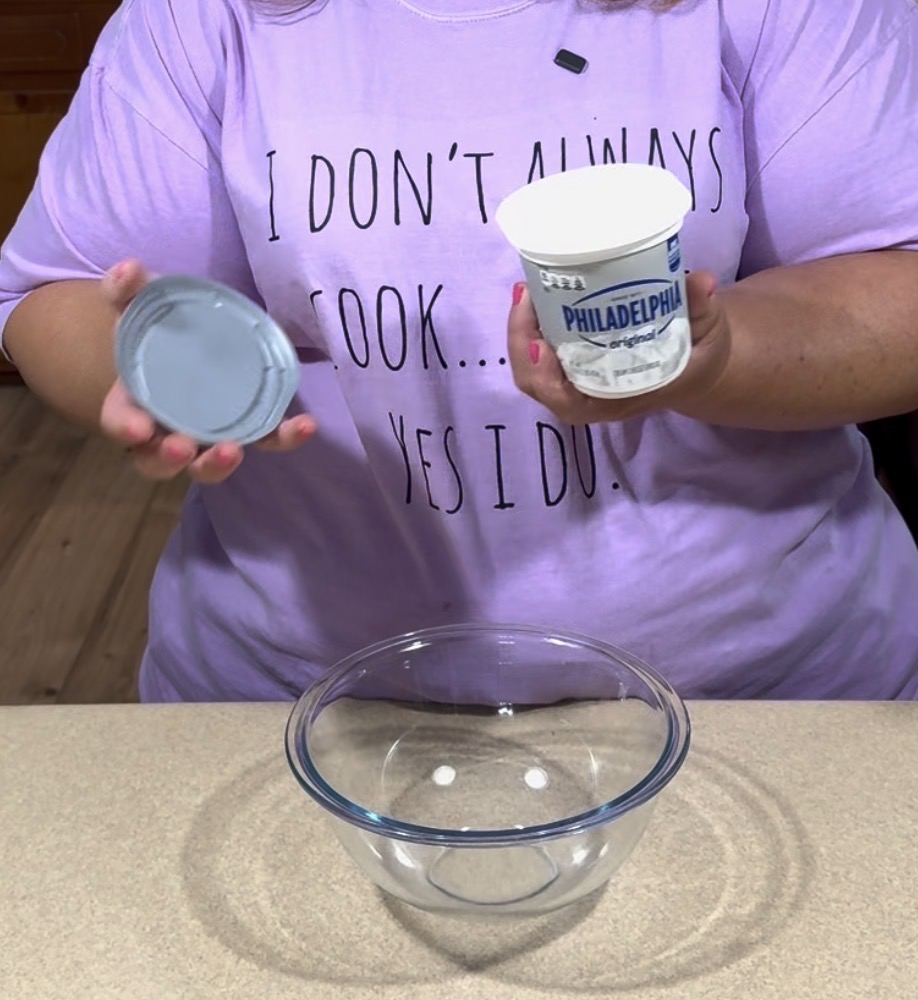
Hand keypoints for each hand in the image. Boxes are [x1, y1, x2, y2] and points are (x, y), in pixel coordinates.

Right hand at [99, 260, 315, 482]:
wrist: (196, 330)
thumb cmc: (159, 324)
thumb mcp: (141, 301)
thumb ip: (127, 288)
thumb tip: (127, 269)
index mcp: (134, 402)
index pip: (123, 423)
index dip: (127, 429)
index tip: (137, 429)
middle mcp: (166, 429)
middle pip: (160, 460)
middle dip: (168, 458)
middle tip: (182, 447)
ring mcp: (208, 434)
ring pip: (207, 464)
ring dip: (217, 463)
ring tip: (232, 450)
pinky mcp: (249, 428)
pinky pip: (265, 440)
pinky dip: (285, 437)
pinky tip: (306, 425)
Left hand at [507, 271, 730, 423]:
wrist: (696, 365)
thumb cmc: (697, 355)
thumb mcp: (707, 334)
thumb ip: (702, 312)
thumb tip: (701, 283)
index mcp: (617, 400)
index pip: (569, 403)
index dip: (547, 379)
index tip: (540, 345)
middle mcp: (590, 395)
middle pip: (538, 384)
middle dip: (522, 343)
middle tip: (527, 296)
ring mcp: (578, 379)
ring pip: (533, 368)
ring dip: (521, 331)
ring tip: (526, 290)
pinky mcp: (574, 359)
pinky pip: (541, 350)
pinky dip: (531, 326)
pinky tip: (534, 292)